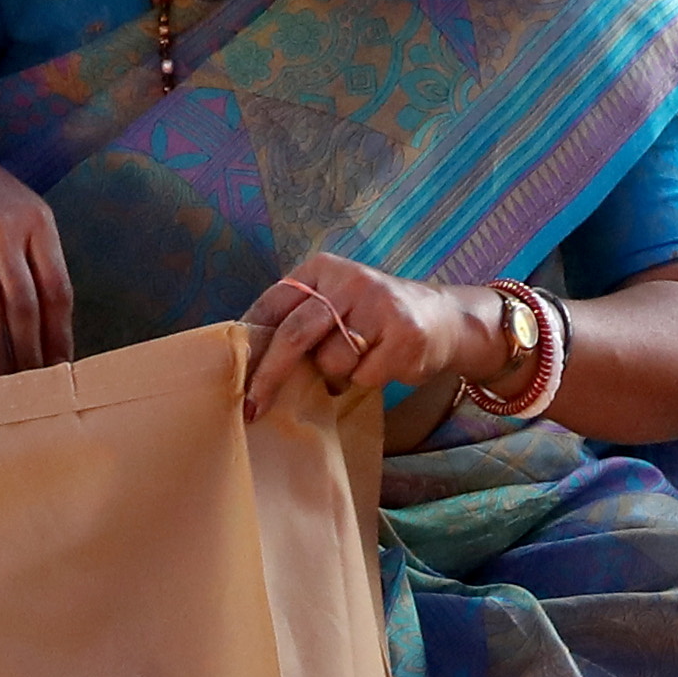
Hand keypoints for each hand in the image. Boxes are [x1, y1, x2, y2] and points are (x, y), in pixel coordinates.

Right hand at [0, 139, 73, 368]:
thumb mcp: (26, 219)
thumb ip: (40, 265)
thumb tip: (55, 334)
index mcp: (38, 223)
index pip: (56, 290)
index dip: (59, 336)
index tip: (60, 369)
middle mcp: (4, 227)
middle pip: (22, 304)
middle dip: (28, 351)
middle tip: (30, 386)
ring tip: (1, 378)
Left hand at [236, 250, 499, 424]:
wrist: (443, 319)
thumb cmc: (374, 318)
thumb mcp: (335, 304)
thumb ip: (299, 319)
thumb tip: (248, 359)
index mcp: (323, 269)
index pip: (274, 304)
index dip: (251, 341)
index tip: (233, 373)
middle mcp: (349, 280)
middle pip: (295, 333)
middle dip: (270, 376)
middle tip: (253, 407)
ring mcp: (378, 305)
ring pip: (331, 361)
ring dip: (337, 375)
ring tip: (358, 361)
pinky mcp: (403, 334)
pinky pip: (364, 376)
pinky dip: (367, 380)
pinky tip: (383, 363)